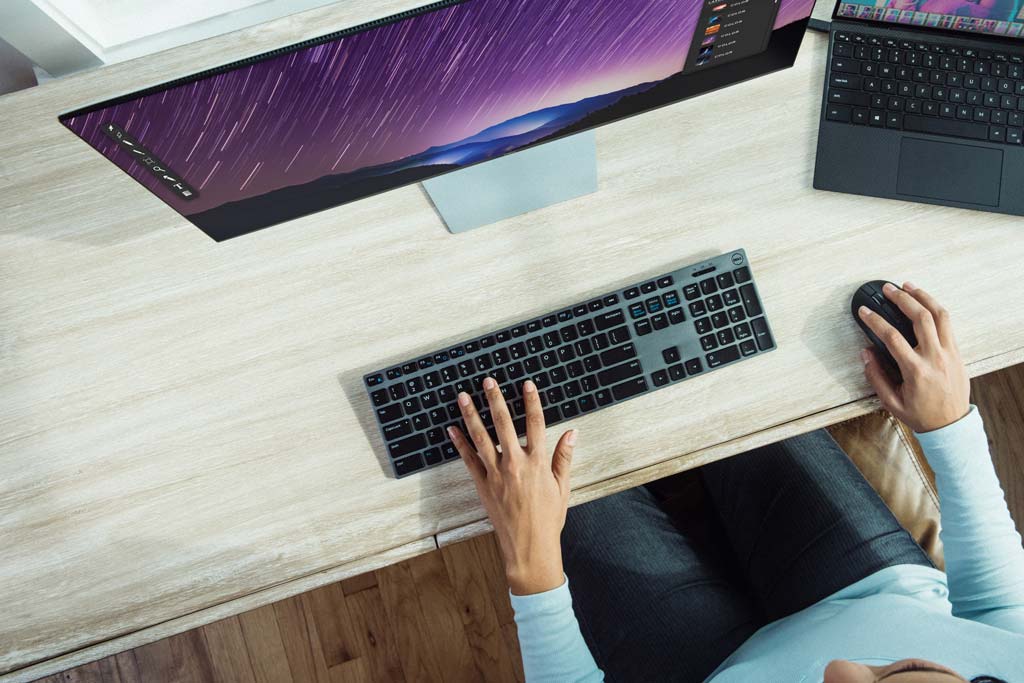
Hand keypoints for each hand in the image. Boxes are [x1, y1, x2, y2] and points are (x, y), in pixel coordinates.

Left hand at [447, 377, 576, 594]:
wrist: (529, 548)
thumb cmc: (548, 519)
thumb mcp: (562, 487)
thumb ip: (564, 457)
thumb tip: (572, 433)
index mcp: (538, 463)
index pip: (535, 424)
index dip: (531, 402)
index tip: (527, 384)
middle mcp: (516, 464)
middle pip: (504, 424)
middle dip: (496, 400)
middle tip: (488, 381)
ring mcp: (496, 474)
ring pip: (481, 438)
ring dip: (471, 415)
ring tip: (463, 397)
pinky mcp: (483, 486)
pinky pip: (469, 460)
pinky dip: (460, 443)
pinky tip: (452, 429)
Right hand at [857, 282, 969, 432]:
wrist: (951, 425)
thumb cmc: (921, 414)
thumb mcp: (891, 402)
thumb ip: (876, 376)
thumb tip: (866, 353)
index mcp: (916, 371)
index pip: (892, 337)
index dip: (875, 320)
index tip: (865, 312)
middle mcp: (935, 358)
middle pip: (920, 318)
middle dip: (902, 299)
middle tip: (888, 290)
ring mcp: (950, 353)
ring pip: (939, 315)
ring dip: (923, 297)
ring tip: (909, 286)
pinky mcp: (957, 352)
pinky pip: (948, 323)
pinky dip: (935, 308)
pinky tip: (925, 302)